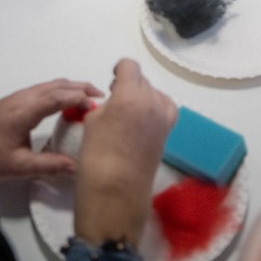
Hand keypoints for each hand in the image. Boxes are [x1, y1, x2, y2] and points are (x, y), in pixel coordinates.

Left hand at [0, 79, 102, 184]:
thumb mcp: (18, 167)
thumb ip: (48, 166)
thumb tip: (76, 167)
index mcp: (26, 109)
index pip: (59, 96)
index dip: (80, 98)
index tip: (98, 105)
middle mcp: (24, 97)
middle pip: (58, 84)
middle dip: (81, 87)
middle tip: (102, 97)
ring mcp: (19, 96)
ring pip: (51, 84)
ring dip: (71, 88)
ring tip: (89, 99)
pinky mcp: (16, 101)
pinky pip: (44, 89)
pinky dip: (61, 91)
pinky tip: (66, 104)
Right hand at [75, 59, 176, 246]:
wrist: (115, 194)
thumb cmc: (96, 157)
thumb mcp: (93, 121)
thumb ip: (107, 104)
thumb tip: (116, 101)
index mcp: (129, 95)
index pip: (130, 66)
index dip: (119, 70)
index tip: (112, 81)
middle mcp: (151, 101)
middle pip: (142, 80)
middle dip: (129, 86)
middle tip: (116, 102)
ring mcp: (162, 117)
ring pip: (154, 93)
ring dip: (142, 97)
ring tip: (128, 113)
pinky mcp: (167, 132)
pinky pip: (166, 108)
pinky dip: (156, 108)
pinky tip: (144, 119)